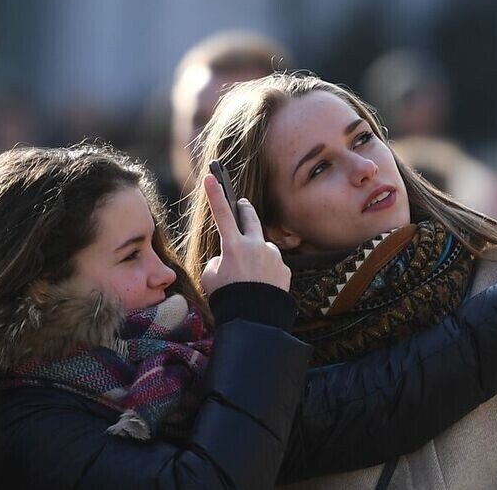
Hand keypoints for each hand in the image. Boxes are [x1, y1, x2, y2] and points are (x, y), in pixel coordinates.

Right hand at [199, 174, 291, 294]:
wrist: (255, 320)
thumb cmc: (228, 298)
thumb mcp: (211, 278)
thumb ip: (219, 261)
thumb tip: (230, 258)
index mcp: (233, 246)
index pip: (221, 214)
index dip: (214, 195)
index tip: (211, 177)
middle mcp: (256, 245)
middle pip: (250, 218)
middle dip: (244, 209)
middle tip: (242, 205)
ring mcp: (273, 256)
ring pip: (262, 246)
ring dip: (255, 253)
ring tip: (248, 275)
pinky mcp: (285, 268)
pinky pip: (273, 265)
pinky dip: (266, 271)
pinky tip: (261, 286)